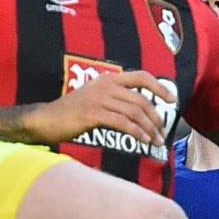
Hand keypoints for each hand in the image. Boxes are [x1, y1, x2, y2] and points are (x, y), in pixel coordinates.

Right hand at [31, 69, 172, 147]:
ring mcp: (99, 99)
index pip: (142, 77)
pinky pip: (123, 123)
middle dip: (156, 119)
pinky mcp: (93, 114)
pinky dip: (137, 133)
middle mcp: (106, 85)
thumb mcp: (95, 98)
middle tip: (163, 133)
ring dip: (149, 129)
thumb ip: (115, 99)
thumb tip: (139, 111)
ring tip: (156, 141)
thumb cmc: (71, 113)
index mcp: (108, 78)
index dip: (160, 88)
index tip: (172, 100)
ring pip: (135, 113)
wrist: (46, 119)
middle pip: (142, 101)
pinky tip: (143, 141)